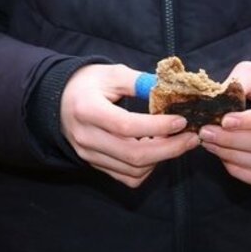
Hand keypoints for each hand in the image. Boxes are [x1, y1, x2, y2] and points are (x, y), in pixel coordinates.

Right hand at [60, 63, 198, 186]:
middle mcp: (86, 137)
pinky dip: (147, 169)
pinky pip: (127, 177)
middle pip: (134, 154)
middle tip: (191, 137)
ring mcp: (89, 155)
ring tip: (176, 141)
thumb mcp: (111, 74)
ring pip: (133, 170)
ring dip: (161, 159)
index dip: (157, 126)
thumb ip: (140, 82)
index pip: (126, 126)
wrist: (58, 100)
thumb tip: (172, 91)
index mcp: (87, 110)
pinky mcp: (95, 165)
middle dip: (170, 149)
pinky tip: (156, 151)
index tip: (181, 121)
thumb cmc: (87, 84)